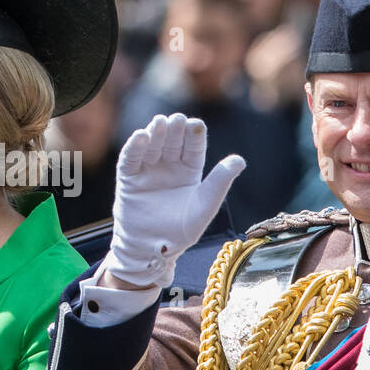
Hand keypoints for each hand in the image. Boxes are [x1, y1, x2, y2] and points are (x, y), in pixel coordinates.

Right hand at [103, 114, 245, 288]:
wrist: (151, 250)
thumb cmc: (181, 231)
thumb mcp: (204, 206)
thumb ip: (220, 182)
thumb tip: (240, 160)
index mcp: (189, 170)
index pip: (193, 146)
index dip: (194, 134)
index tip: (196, 124)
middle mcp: (168, 166)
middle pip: (172, 141)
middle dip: (174, 129)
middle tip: (177, 120)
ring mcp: (148, 170)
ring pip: (152, 145)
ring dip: (155, 133)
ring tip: (159, 123)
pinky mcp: (129, 178)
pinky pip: (131, 159)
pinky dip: (134, 147)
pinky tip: (141, 136)